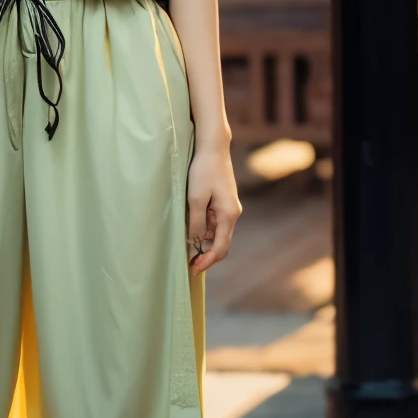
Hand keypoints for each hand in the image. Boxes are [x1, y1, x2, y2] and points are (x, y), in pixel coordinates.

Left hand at [186, 143, 241, 272]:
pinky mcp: (222, 202)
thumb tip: (195, 242)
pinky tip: (191, 224)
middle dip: (206, 255)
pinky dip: (203, 227)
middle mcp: (232, 214)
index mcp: (228, 215)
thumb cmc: (203, 171)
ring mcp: (228, 208)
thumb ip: (196, 223)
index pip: (220, 247)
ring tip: (185, 240)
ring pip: (216, 232)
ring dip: (202, 239)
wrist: (212, 148)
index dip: (207, 261)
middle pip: (220, 243)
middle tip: (189, 263)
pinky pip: (213, 221)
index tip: (193, 269)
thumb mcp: (195, 199)